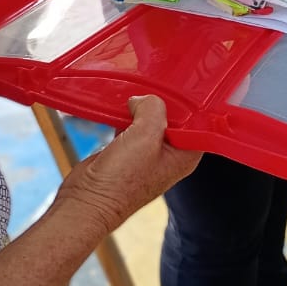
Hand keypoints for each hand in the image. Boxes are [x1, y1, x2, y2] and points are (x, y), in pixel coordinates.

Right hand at [55, 95, 200, 235]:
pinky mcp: (127, 150)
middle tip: (152, 84)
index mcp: (184, 155)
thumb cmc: (120, 181)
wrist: (87, 201)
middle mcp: (170, 155)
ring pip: (150, 119)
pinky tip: (119, 106)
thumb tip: (141, 100)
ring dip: (141, 107)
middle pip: (173, 117)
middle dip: (162, 102)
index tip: (180, 85)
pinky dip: (125, 115)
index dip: (190, 104)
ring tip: (133, 94)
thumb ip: (153, 109)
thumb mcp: (145, 136)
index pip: (199, 122)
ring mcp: (147, 153)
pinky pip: (131, 124)